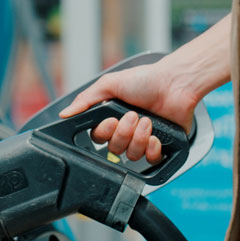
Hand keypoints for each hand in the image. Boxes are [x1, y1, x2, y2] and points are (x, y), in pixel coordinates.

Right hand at [58, 14, 231, 163]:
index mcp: (111, 117)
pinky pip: (150, 161)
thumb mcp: (110, 84)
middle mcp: (126, 130)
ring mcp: (143, 139)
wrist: (175, 83)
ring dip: (139, 138)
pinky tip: (156, 136)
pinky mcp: (161, 146)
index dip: (104, 132)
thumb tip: (64, 114)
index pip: (98, 137)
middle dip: (124, 133)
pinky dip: (152, 150)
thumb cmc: (145, 79)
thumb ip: (85, 100)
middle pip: (114, 148)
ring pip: (131, 155)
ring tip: (148, 120)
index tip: (111, 119)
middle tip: (133, 115)